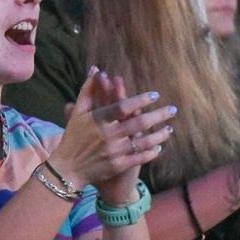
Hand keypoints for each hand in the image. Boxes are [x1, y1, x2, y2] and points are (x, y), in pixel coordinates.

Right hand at [47, 69, 174, 189]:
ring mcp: (114, 151)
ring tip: (170, 129)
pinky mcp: (118, 166)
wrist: (67, 170)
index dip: (140, 100)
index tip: (155, 95)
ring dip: (159, 135)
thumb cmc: (72, 138)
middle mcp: (108, 135)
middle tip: (172, 109)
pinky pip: (139, 158)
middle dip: (158, 115)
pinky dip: (151, 152)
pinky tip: (159, 147)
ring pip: (143, 141)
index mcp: (98, 120)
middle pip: (139, 123)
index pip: (123, 107)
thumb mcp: (78, 113)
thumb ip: (88, 90)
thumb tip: (96, 69)